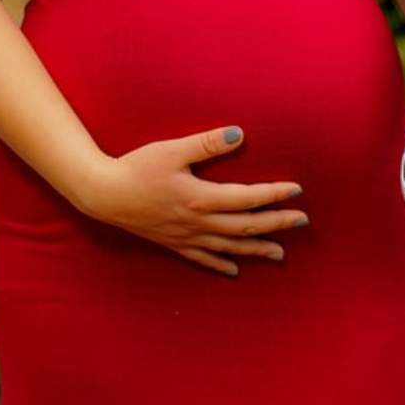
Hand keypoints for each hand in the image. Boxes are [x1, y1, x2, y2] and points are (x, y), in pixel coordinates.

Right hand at [72, 126, 306, 276]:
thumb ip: (207, 143)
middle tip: (302, 222)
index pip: (248, 198)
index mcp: (201, 198)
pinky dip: (221, 265)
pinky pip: (202, 259)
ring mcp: (186, 236)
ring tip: (280, 253)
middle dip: (277, 224)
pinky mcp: (173, 243)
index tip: (297, 191)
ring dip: (257, 249)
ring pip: (230, 247)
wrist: (102, 194)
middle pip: (246, 226)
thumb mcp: (172, 150)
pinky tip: (236, 271)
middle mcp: (199, 222)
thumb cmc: (137, 168)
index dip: (274, 194)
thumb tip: (238, 133)